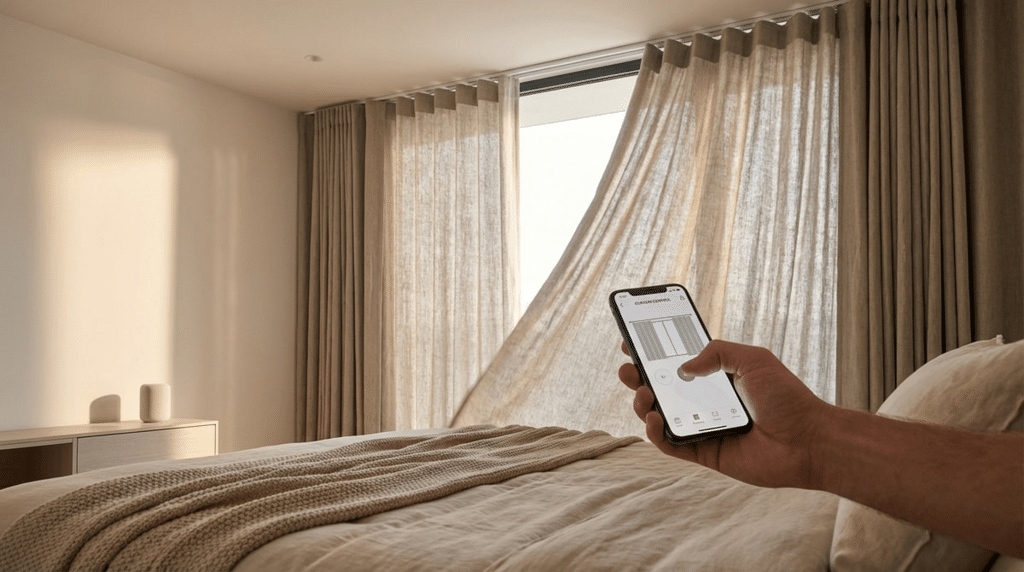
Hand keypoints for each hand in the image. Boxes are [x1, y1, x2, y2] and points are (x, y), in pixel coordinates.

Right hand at [618, 339, 833, 488]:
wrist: (807, 439)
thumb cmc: (787, 398)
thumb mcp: (753, 359)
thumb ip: (717, 352)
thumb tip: (684, 366)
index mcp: (717, 378)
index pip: (678, 363)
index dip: (653, 354)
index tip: (632, 343)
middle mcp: (706, 402)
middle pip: (662, 389)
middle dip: (638, 378)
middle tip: (627, 369)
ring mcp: (703, 428)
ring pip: (660, 417)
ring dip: (643, 404)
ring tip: (643, 394)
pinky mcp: (703, 453)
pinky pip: (670, 445)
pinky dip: (656, 433)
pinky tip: (655, 419)